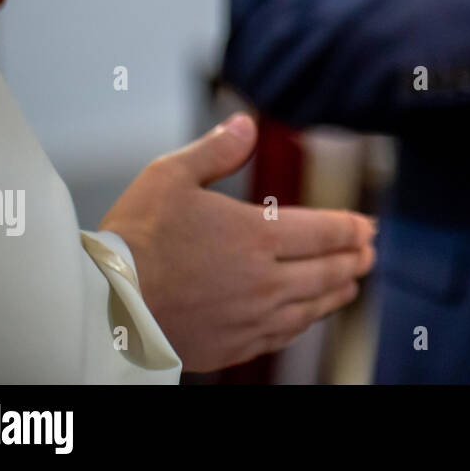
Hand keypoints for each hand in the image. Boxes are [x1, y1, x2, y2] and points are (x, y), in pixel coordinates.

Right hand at [101, 113, 376, 371]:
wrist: (101, 306)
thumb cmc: (132, 238)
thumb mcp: (169, 176)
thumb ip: (216, 150)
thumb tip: (246, 123)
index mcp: (256, 236)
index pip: (324, 232)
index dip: (350, 228)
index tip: (367, 227)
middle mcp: (263, 280)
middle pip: (326, 271)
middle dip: (353, 260)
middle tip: (368, 253)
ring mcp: (250, 318)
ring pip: (310, 307)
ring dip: (336, 293)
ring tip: (350, 284)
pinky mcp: (232, 346)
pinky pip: (282, 335)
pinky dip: (303, 323)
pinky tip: (305, 316)